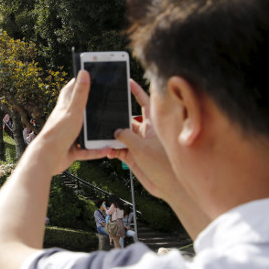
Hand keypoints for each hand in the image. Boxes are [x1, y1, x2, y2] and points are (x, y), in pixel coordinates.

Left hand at [34, 70, 111, 174]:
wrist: (47, 158)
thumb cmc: (58, 133)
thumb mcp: (73, 111)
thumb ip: (80, 94)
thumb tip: (83, 73)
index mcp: (64, 109)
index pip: (69, 91)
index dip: (76, 83)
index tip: (84, 75)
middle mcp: (65, 121)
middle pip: (79, 111)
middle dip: (89, 108)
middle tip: (103, 103)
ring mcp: (68, 136)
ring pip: (84, 132)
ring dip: (95, 131)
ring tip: (109, 129)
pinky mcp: (71, 150)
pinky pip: (87, 150)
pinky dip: (96, 150)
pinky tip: (106, 149)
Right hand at [109, 79, 176, 198]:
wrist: (169, 187)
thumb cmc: (164, 165)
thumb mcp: (142, 148)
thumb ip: (127, 137)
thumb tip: (115, 130)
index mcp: (153, 125)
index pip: (145, 103)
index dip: (137, 92)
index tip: (128, 82)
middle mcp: (145, 132)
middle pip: (127, 119)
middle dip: (116, 116)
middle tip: (103, 111)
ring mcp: (138, 144)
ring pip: (120, 134)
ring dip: (111, 135)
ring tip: (99, 133)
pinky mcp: (132, 156)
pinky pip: (118, 149)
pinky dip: (110, 149)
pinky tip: (104, 149)